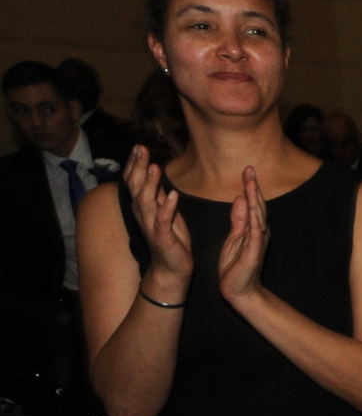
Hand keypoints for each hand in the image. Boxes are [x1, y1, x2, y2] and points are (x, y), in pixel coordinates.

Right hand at [124, 145, 192, 285]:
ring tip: (154, 166)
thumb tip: (153, 173)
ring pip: (146, 202)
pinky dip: (168, 207)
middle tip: (140, 148)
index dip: (134, 165)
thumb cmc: (171, 239)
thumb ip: (158, 194)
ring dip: (150, 184)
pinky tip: (173, 195)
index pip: (134, 182)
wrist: (172, 268)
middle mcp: (143, 214)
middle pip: (136, 187)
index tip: (138, 146)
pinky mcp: (163, 238)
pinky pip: (163, 221)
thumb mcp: (165, 212)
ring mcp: (151, 226)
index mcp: (143, 207)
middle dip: (138, 167)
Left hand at [216, 166, 271, 304]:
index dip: (250, 186)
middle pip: (258, 205)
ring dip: (255, 198)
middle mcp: (259, 232)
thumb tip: (242, 197)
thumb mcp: (235, 237)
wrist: (238, 290)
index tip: (247, 170)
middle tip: (250, 168)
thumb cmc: (236, 266)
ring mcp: (258, 242)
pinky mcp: (254, 252)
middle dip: (253, 187)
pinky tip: (252, 206)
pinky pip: (254, 232)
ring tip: (251, 182)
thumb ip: (239, 218)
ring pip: (258, 215)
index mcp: (253, 228)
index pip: (253, 203)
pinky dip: (254, 218)